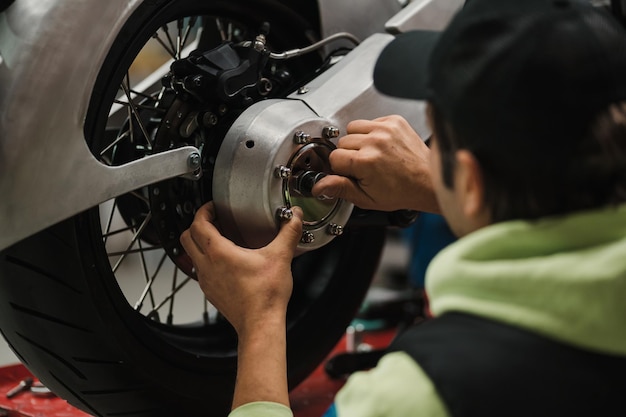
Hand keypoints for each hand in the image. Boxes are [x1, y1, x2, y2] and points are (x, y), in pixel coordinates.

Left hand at [179, 202, 302, 334]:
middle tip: (213, 220)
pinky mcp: (211, 292)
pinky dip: (207, 261)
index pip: (198, 224)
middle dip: (197, 225)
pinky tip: (226, 262)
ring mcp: (206, 281)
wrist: (260, 324)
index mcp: (218, 252)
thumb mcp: (280, 257)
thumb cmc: (265, 295)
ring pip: (191, 255)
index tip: (212, 207)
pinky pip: (200, 271)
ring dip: (200, 243)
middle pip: (186, 238)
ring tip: (219, 238)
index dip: (203, 211)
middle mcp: (207, 266)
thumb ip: (289, 232)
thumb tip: (294, 217)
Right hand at [312, 115, 439, 212]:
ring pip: (353, 128)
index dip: (340, 168)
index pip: (334, 157)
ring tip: (371, 154)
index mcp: (366, 162)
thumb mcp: (366, 198)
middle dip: (349, 154)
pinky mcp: (394, 121)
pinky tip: (381, 146)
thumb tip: (318, 186)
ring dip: (358, 140)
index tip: (351, 173)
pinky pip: (370, 121)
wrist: (428, 180)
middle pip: (342, 142)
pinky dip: (372, 132)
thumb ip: (340, 189)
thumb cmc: (401, 191)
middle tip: (364, 167)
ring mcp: (386, 129)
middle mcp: (375, 142)